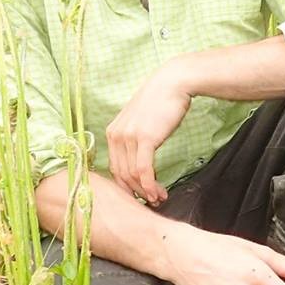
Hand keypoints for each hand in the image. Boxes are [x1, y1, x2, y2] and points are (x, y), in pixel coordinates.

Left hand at [106, 60, 191, 203]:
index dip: (127, 186)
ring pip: (133, 175)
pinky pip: (143, 169)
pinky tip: (158, 192)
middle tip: (152, 201)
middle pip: (122, 175)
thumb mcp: (139, 121)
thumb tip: (138, 162)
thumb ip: (134, 139)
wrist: (172, 83)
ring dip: (146, 190)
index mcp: (112, 132)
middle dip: (137, 192)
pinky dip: (150, 184)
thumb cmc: (160, 102)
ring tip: (160, 197)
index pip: (115, 168)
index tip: (140, 195)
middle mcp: (116, 135)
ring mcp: (128, 136)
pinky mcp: (144, 138)